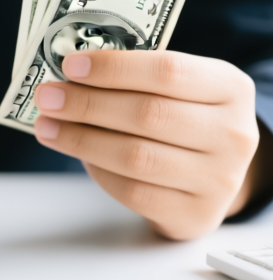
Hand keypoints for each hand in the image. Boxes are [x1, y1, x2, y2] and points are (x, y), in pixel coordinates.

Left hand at [33, 50, 258, 239]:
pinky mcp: (195, 214)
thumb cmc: (183, 119)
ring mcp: (219, 178)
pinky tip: (77, 153)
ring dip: (80, 139)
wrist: (213, 174)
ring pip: (135, 156)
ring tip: (47, 126)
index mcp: (229, 88)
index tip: (70, 65)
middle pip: (147, 114)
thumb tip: (69, 75)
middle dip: (87, 104)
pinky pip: (133, 192)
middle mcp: (233, 133)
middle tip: (47, 97)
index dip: (114, 68)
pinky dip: (97, 170)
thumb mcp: (176, 89)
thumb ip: (133, 78)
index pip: (167, 70)